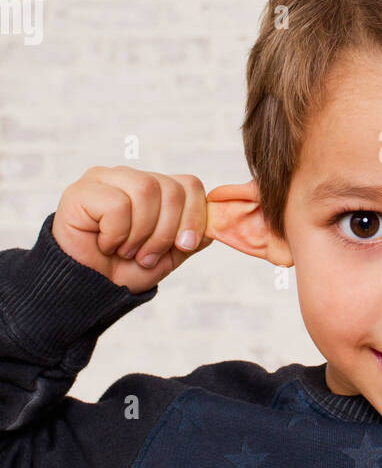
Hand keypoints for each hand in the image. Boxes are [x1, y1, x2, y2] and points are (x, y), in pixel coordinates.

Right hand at [52, 166, 213, 291]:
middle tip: (146, 255)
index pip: (189, 183)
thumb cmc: (125, 270)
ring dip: (140, 234)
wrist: (90, 290)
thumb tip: (215, 221)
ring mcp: (104, 179)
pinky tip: (104, 244)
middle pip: (170, 188)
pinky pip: (117, 205)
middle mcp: (130, 176)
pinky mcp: (81, 191)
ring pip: (145, 190)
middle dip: (165, 232)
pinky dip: (116, 235)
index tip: (184, 245)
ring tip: (125, 250)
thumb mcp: (170, 255)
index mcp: (154, 187)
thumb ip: (193, 235)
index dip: (194, 216)